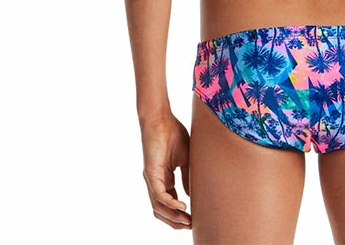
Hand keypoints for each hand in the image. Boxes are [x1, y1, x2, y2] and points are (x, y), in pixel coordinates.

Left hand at [140, 112, 191, 229]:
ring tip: (187, 221)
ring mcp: (152, 179)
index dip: (180, 213)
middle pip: (162, 210)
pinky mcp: (151, 173)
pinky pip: (159, 195)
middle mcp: (155, 182)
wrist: (161, 119)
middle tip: (191, 226)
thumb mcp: (185, 158)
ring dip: (173, 217)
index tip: (193, 219)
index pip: (169, 202)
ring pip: (159, 207)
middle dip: (176, 221)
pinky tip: (182, 207)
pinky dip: (170, 203)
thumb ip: (187, 176)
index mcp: (163, 178)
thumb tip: (191, 194)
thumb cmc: (173, 133)